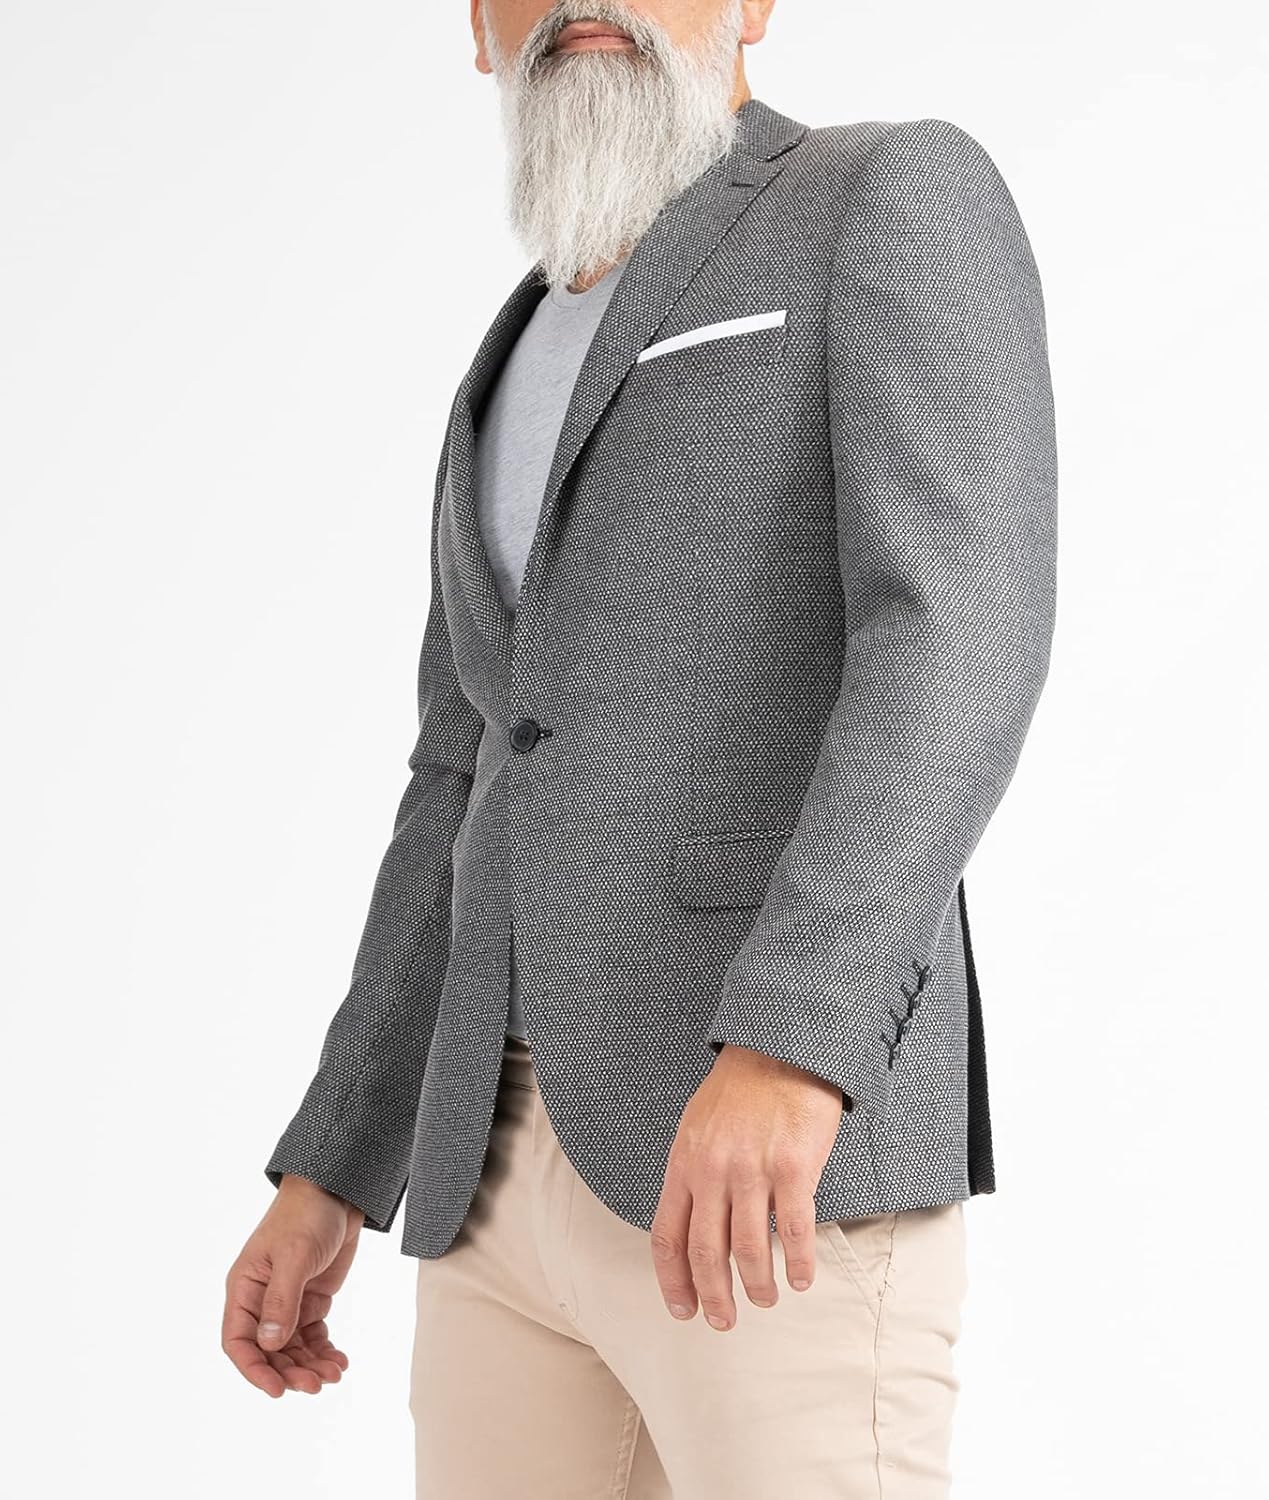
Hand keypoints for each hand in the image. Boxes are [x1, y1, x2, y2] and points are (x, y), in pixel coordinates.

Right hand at [222, 1174, 363, 1396]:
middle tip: (316, 1384)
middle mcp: (262, 1300)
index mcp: (244, 1288)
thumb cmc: (306, 1215)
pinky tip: (340, 1361)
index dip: (254, 1369)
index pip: (238, 1341)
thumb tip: (270, 1345)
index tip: (277, 1390)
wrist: (337, 1192)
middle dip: (290, 1372)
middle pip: (268, 1351)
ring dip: (310, 1366)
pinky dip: (324, 1351)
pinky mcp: (312, 1300)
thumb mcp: (294, 1256)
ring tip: (334, 1374)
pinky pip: (313, 1336)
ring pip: (292, 1349)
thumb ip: (281, 1301)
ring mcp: (288, 1302)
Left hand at [650, 1043, 844, 1329]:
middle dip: (714, 1296)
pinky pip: (793, 1230)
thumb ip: (692, 1175)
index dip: (673, 1282)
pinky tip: (802, 1278)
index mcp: (684, 1164)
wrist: (780, 1048)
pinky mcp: (794, 1168)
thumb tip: (693, 1225)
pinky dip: (798, 1262)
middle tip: (724, 1322)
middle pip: (706, 1252)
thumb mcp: (696, 1128)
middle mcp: (713, 1171)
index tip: (683, 1310)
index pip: (668, 1237)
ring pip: (749, 1249)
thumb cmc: (739, 1089)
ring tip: (766, 1299)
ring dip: (758, 1286)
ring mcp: (753, 1170)